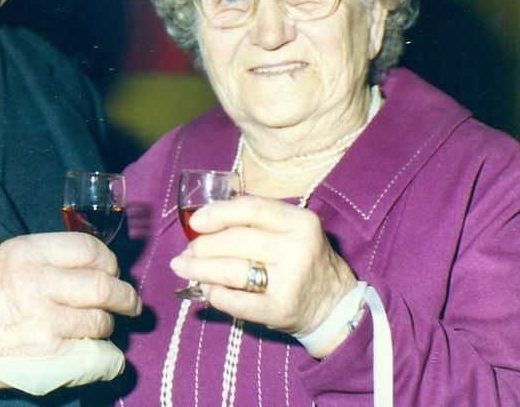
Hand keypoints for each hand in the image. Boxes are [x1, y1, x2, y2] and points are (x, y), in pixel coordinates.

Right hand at [0, 232, 140, 390]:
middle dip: (126, 296)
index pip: (88, 249)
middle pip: (102, 286)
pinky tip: (92, 346)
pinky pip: (89, 348)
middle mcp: (38, 281)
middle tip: (131, 303)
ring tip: (101, 325)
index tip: (113, 272)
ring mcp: (43, 318)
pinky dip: (98, 348)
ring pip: (99, 320)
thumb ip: (50, 257)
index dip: (108, 262)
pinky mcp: (45, 350)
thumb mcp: (10, 257)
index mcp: (29, 252)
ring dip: (107, 324)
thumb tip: (96, 264)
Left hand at [169, 195, 356, 356]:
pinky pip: (238, 302)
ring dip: (200, 269)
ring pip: (232, 270)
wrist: (335, 305)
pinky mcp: (281, 309)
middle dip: (203, 246)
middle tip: (186, 252)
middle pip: (236, 240)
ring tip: (184, 268)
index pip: (250, 209)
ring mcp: (290, 280)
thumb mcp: (291, 230)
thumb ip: (257, 221)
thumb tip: (204, 222)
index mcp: (299, 221)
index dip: (218, 213)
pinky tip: (206, 291)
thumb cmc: (303, 261)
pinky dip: (216, 296)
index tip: (196, 222)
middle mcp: (297, 248)